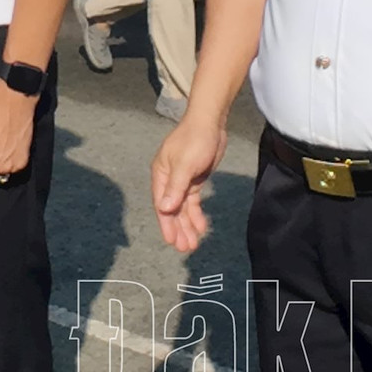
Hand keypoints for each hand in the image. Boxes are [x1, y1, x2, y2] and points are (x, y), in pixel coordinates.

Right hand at [150, 114, 228, 252]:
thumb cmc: (195, 140)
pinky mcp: (194, 180)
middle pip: (172, 209)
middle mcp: (168, 179)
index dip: (166, 223)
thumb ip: (175, 188)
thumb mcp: (185, 164)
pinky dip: (197, 214)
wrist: (211, 123)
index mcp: (160, 174)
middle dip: (178, 229)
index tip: (171, 241)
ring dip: (187, 225)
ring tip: (193, 244)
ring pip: (183, 208)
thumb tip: (163, 209)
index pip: (161, 204)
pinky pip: (193, 202)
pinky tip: (201, 227)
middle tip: (185, 248)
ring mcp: (182, 181)